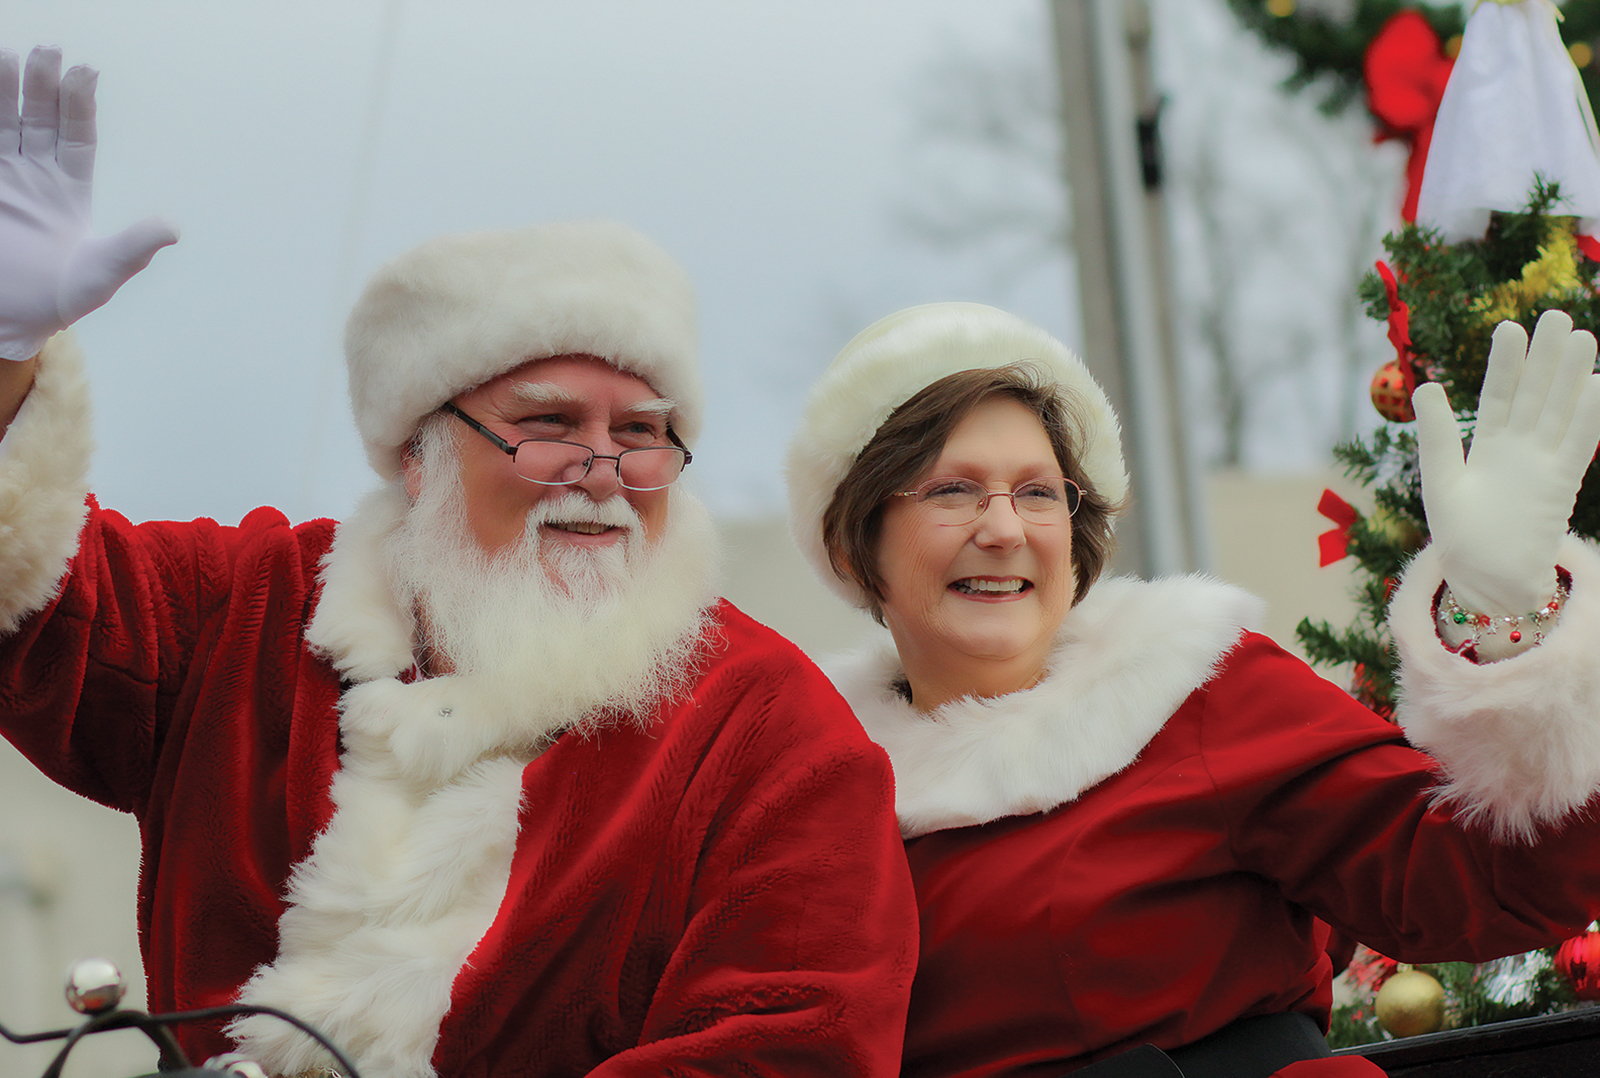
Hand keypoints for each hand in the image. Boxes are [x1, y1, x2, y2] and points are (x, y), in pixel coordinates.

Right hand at [0, 46, 177, 361]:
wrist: (10, 320)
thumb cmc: (60, 300)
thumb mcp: (101, 274)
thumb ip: (132, 248)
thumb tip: (172, 227)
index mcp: (70, 190)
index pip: (77, 137)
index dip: (81, 105)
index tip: (86, 72)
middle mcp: (34, 175)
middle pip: (39, 120)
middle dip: (43, 86)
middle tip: (47, 50)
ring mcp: (2, 178)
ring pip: (3, 123)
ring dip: (4, 91)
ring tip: (8, 56)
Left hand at [1415, 309, 1599, 613]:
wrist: (1485, 579)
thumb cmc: (1459, 534)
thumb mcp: (1440, 479)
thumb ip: (1437, 435)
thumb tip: (1426, 385)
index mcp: (1486, 445)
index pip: (1496, 395)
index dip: (1503, 364)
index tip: (1508, 327)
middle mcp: (1518, 448)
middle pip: (1534, 394)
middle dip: (1545, 358)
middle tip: (1556, 315)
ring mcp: (1542, 464)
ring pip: (1559, 412)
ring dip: (1572, 378)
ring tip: (1582, 338)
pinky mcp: (1560, 485)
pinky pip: (1577, 446)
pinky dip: (1587, 418)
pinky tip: (1597, 386)